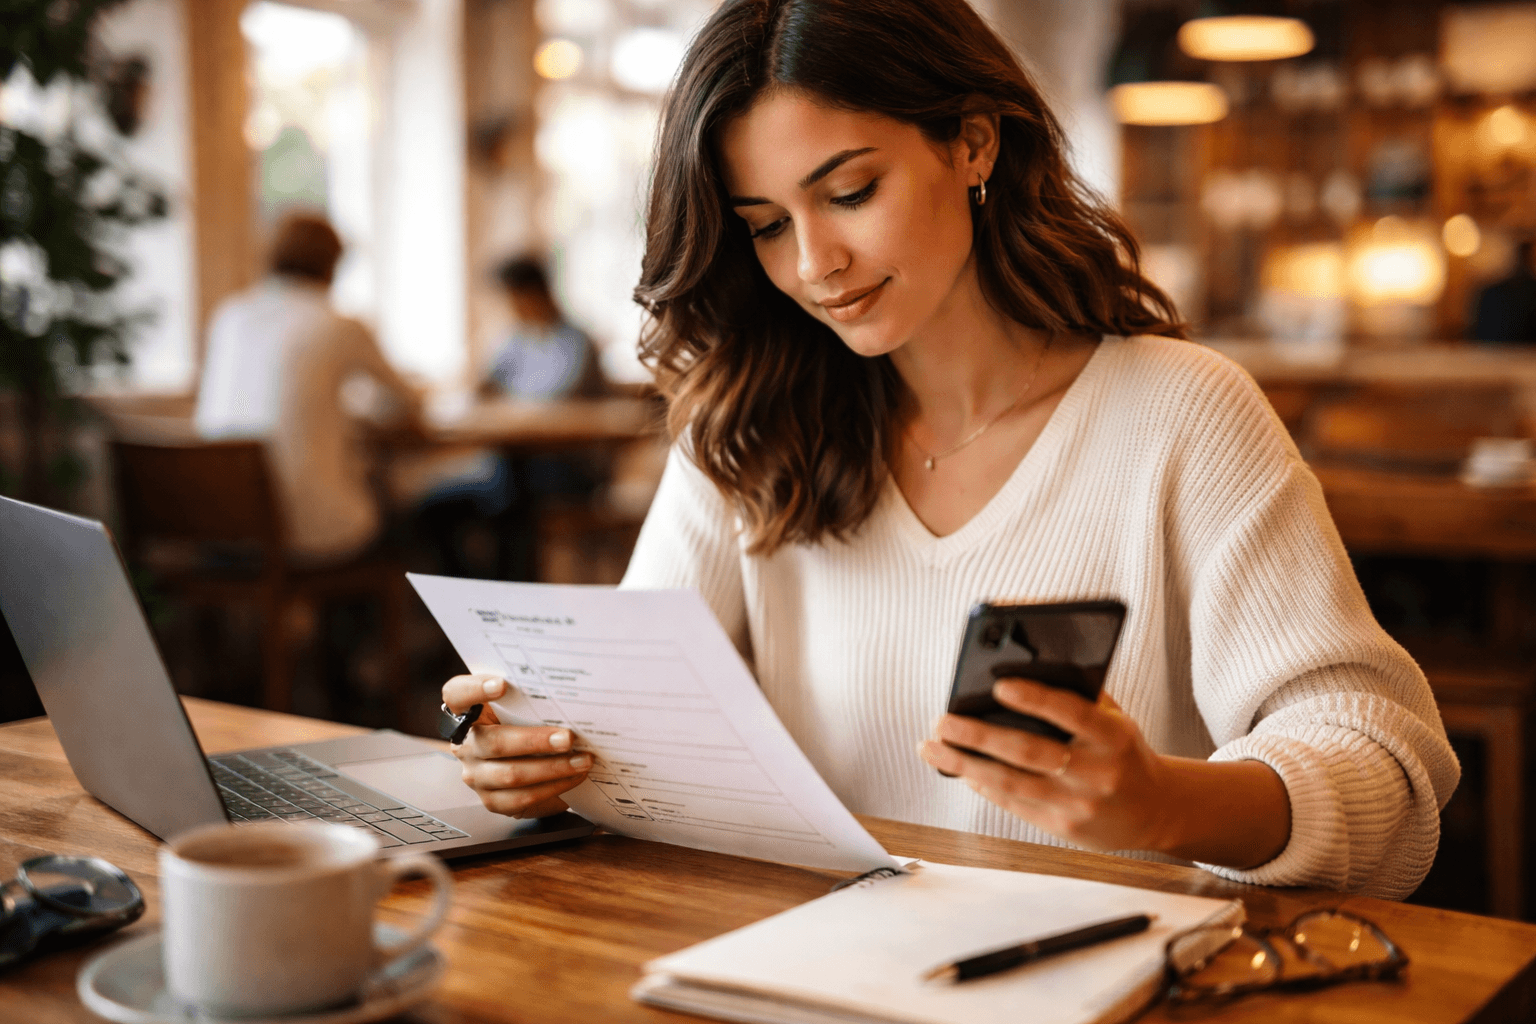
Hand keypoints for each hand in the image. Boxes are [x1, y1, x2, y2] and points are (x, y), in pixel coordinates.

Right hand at [443, 674, 591, 818]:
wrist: (526, 757)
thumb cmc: (526, 721)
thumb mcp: (523, 705)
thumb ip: (531, 696)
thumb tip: (568, 695)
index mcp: (466, 712)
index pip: (457, 695)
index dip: (475, 690)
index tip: (502, 684)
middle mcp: (466, 745)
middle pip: (494, 743)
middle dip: (536, 741)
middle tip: (569, 738)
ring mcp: (476, 775)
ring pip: (511, 775)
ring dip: (552, 769)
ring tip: (582, 761)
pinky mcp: (492, 800)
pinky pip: (521, 799)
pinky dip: (552, 789)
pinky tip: (573, 778)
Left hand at [917, 679, 1175, 853]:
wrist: (1156, 810)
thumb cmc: (1123, 751)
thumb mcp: (1115, 719)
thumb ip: (1078, 695)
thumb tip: (1020, 669)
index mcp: (1114, 737)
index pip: (1071, 713)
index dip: (1035, 698)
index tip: (997, 685)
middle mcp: (1097, 773)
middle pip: (1028, 751)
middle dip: (977, 735)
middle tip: (940, 720)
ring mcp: (1079, 805)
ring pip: (1011, 783)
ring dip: (965, 764)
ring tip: (931, 747)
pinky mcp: (1063, 828)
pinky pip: (1014, 803)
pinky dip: (983, 785)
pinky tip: (959, 769)